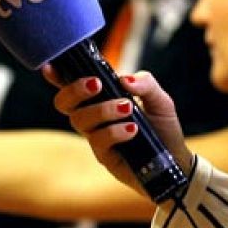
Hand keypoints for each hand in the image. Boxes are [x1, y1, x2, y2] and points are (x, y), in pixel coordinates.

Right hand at [48, 68, 193, 196]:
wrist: (176, 161)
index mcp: (102, 98)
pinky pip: (98, 140)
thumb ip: (146, 84)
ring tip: (127, 108)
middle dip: (75, 90)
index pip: (72, 85)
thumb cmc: (163, 128)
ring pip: (79, 120)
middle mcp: (93, 116)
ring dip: (102, 110)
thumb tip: (124, 80)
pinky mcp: (103, 156)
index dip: (57, 75)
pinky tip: (133, 129)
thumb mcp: (160, 100)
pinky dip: (114, 131)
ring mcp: (96, 137)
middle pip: (64, 103)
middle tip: (97, 85)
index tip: (50, 66)